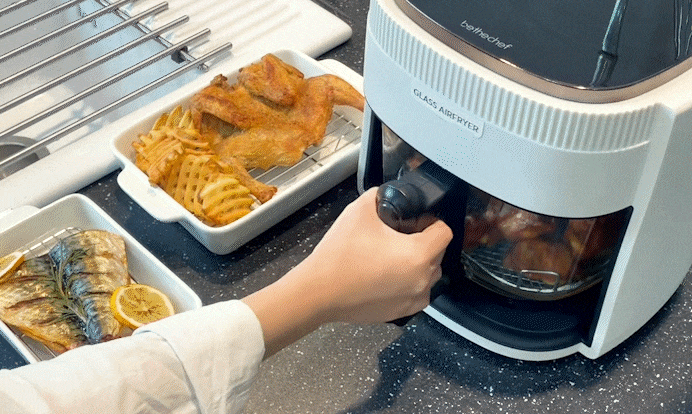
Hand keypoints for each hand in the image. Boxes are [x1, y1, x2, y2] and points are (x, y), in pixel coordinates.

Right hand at [242, 187, 452, 356]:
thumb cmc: (340, 255)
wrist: (320, 292)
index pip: (444, 232)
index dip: (431, 221)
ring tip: (392, 256)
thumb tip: (385, 194)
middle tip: (399, 236)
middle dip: (424, 242)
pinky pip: (417, 293)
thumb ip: (378, 197)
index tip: (415, 221)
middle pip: (439, 253)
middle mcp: (423, 279)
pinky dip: (409, 282)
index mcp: (419, 254)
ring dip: (419, 263)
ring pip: (430, 275)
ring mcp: (414, 299)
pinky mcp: (402, 312)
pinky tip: (387, 274)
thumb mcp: (359, 211)